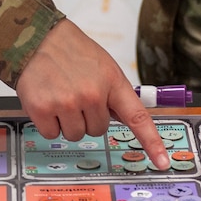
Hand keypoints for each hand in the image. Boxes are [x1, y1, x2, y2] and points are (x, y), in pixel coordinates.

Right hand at [15, 19, 169, 168]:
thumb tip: (120, 119)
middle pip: (98, 130)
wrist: (38, 38)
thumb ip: (114, 94)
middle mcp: (92, 94)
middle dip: (88, 117)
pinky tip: (47, 100)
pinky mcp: (42, 109)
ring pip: (75, 135)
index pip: (137, 117)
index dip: (152, 142)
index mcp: (112, 82)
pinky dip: (48, 123)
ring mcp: (67, 103)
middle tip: (76, 94)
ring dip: (68, 121)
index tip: (162, 162)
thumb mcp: (104, 67)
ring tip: (60, 95)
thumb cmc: (74, 53)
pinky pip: (52, 134)